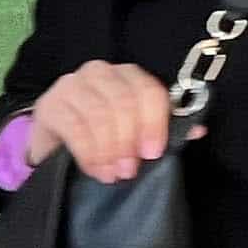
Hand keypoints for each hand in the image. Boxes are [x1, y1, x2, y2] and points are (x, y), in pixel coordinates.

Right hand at [24, 61, 174, 181]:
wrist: (54, 145)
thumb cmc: (101, 137)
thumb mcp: (134, 133)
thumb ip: (163, 129)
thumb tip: (197, 131)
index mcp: (128, 75)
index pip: (148, 91)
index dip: (154, 122)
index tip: (153, 153)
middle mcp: (100, 72)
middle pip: (124, 102)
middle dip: (129, 141)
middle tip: (130, 171)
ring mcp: (72, 85)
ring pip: (99, 114)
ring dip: (109, 150)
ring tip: (113, 174)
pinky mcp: (49, 104)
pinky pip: (74, 128)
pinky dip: (88, 153)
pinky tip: (94, 169)